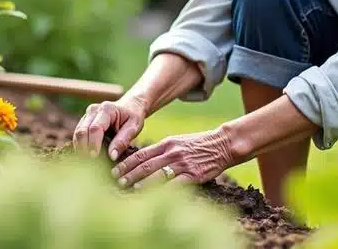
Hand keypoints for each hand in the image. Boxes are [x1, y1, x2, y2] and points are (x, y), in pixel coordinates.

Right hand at [72, 95, 147, 159]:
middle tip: (89, 163)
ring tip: (87, 161)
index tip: (94, 157)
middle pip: (82, 130)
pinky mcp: (84, 121)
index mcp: (106, 109)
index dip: (93, 144)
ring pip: (77, 133)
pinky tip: (86, 155)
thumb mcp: (133, 127)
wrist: (130, 106)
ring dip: (80, 148)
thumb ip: (122, 141)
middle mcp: (93, 110)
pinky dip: (80, 146)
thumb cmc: (133, 117)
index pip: (95, 128)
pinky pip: (78, 135)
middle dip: (83, 147)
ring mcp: (87, 115)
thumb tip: (112, 156)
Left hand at [110, 127, 233, 188]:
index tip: (115, 170)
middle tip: (116, 181)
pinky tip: (152, 196)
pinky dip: (161, 190)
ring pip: (156, 173)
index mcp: (166, 143)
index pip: (141, 154)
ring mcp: (182, 164)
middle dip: (128, 173)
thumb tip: (142, 160)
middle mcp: (172, 152)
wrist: (222, 144)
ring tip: (129, 188)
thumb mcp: (178, 142)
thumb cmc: (198, 145)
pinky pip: (174, 184)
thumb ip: (162, 150)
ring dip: (140, 182)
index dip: (126, 162)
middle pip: (144, 164)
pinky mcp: (193, 175)